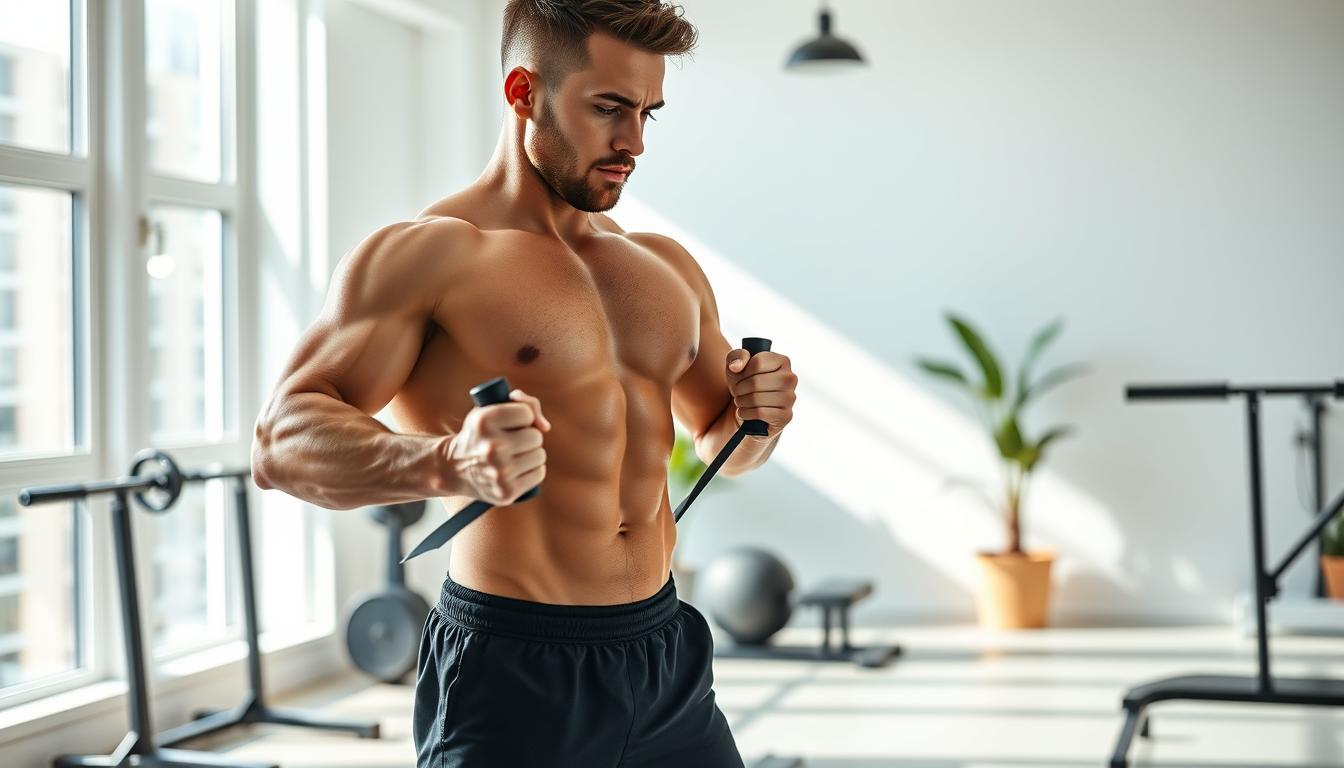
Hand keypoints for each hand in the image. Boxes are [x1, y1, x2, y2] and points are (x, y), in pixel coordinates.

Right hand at [445, 389, 549, 504]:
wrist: (454, 469)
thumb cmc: (480, 435)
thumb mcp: (490, 409)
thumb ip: (522, 402)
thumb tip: (545, 426)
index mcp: (484, 421)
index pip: (526, 413)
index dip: (521, 417)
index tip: (507, 423)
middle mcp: (492, 447)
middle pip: (536, 436)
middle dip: (527, 436)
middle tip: (509, 441)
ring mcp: (500, 472)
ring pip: (540, 455)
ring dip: (530, 454)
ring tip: (510, 456)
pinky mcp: (507, 492)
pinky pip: (539, 474)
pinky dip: (531, 471)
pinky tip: (515, 470)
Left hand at [725, 349, 795, 437]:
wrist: (750, 409)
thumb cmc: (745, 384)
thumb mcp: (737, 366)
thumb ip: (736, 357)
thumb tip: (736, 366)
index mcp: (782, 361)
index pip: (757, 363)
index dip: (742, 372)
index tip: (740, 377)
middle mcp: (790, 378)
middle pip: (756, 382)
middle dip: (739, 389)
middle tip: (737, 392)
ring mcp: (790, 398)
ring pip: (756, 398)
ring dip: (741, 402)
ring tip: (740, 401)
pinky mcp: (786, 416)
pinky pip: (760, 413)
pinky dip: (746, 413)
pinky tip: (745, 412)